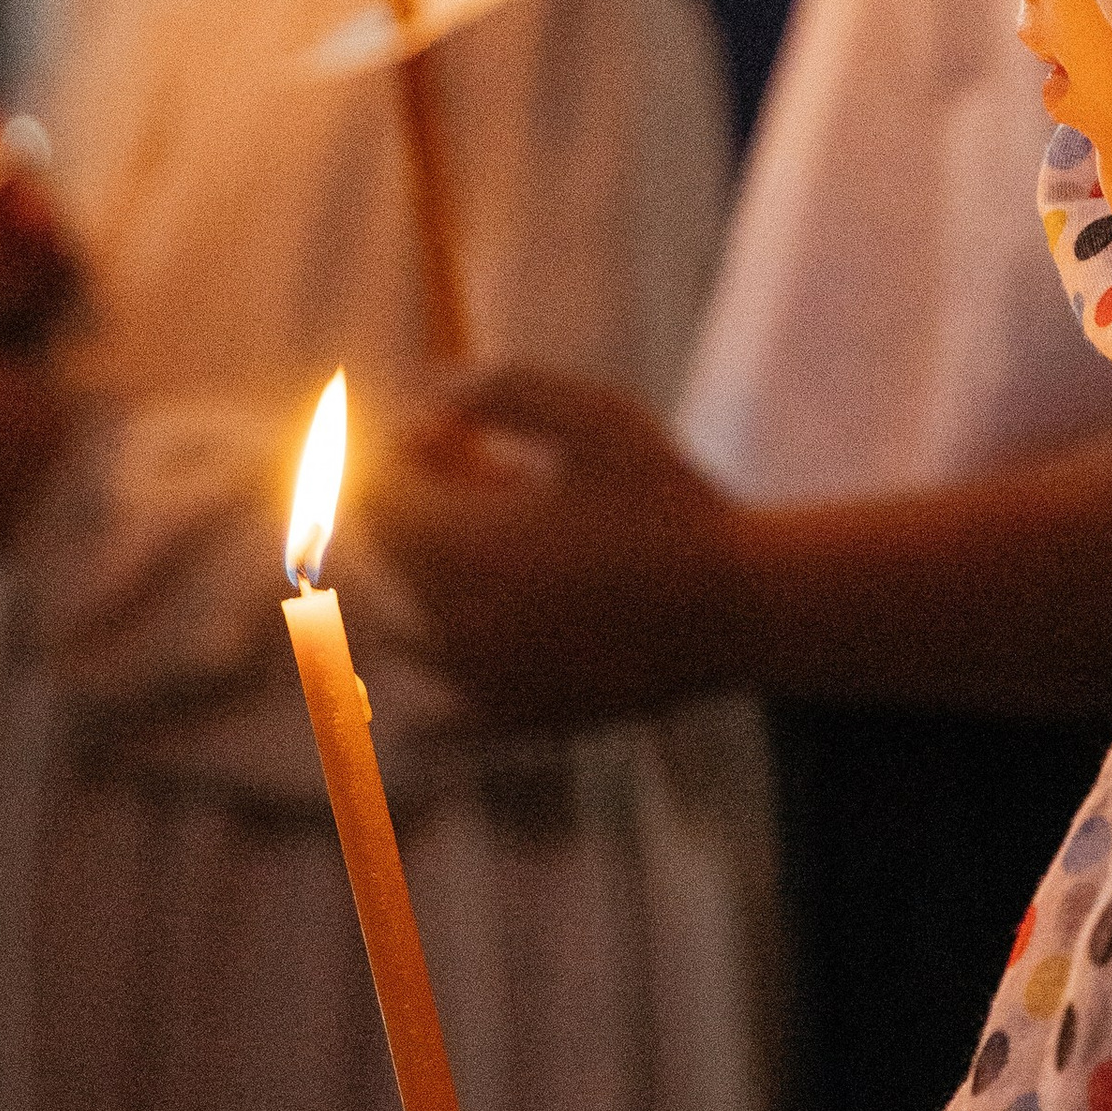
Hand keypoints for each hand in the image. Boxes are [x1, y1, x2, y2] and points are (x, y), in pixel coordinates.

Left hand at [366, 366, 759, 729]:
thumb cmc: (670, 503)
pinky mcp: (506, 721)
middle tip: (497, 478)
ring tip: (512, 546)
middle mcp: (446, 623)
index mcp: (455, 548)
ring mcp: (473, 683)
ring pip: (397, 626)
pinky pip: (426, 711)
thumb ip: (501, 388)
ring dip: (427, 578)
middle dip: (421, 508)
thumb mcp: (594, 413)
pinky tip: (479, 634)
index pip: (371, 493)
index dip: (409, 452)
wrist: (740, 610)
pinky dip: (430, 672)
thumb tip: (430, 396)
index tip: (464, 435)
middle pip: (380, 556)